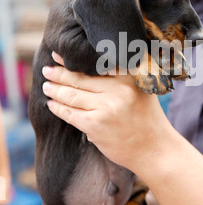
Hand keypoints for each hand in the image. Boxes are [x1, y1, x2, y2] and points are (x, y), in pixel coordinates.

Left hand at [42, 52, 170, 172]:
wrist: (154, 149)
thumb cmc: (148, 119)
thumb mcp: (143, 89)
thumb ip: (125, 76)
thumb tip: (93, 65)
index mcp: (129, 76)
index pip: (95, 64)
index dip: (73, 59)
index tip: (59, 55)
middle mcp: (118, 89)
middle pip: (80, 78)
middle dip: (59, 73)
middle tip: (47, 70)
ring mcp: (106, 107)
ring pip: (72, 95)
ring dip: (55, 90)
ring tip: (47, 86)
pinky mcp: (96, 125)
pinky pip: (70, 113)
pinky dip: (58, 108)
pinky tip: (51, 104)